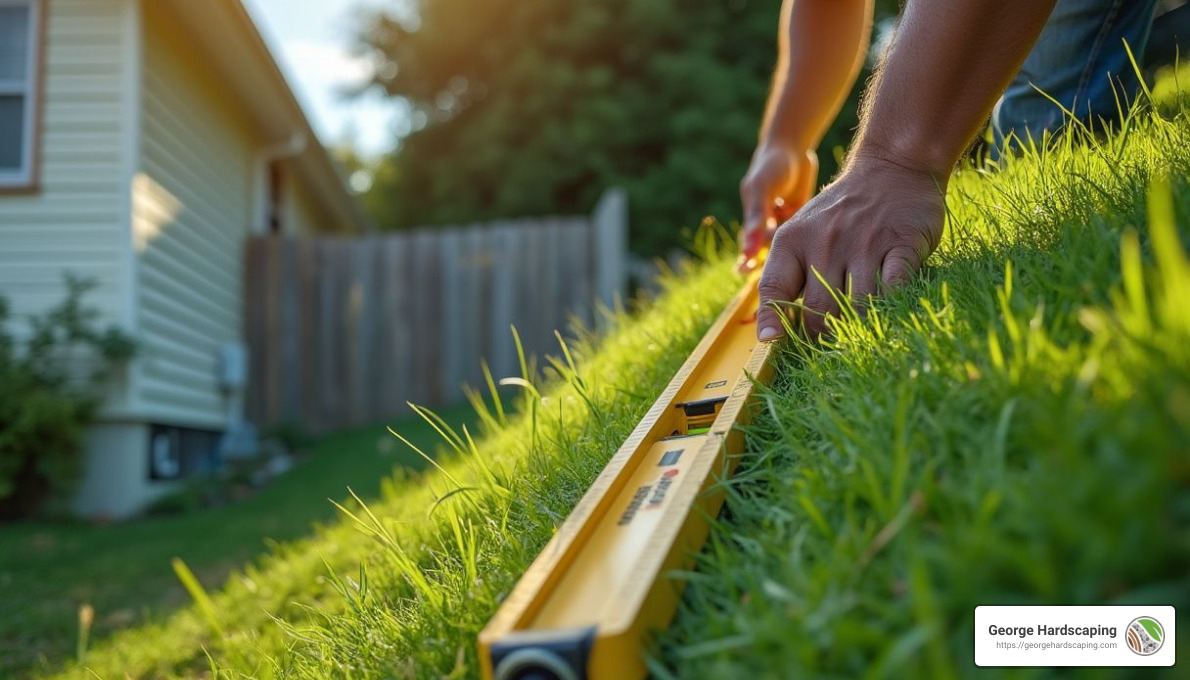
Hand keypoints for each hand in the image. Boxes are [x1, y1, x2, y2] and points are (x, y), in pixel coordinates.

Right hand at [738, 145, 817, 271]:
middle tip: (770, 271)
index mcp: (752, 221)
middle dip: (769, 264)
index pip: (748, 248)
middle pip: (768, 253)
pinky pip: (804, 236)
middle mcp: (768, 225)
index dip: (747, 262)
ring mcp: (787, 223)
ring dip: (791, 252)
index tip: (745, 272)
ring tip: (795, 251)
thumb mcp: (761, 188)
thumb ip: (756, 216)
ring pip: (787, 247)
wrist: (794, 148)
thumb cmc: (771, 166)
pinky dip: (807, 239)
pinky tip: (814, 238)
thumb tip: (749, 247)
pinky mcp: (803, 219)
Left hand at [756, 155, 944, 339]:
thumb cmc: (841, 214)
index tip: (773, 343)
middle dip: (824, 335)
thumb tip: (771, 334)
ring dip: (859, 326)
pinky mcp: (902, 244)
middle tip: (833, 340)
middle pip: (818, 311)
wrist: (892, 168)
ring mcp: (865, 242)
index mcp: (793, 240)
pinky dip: (890, 306)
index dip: (773, 320)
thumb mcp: (801, 234)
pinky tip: (888, 309)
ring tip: (861, 330)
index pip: (774, 288)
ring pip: (857, 307)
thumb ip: (786, 277)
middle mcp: (825, 241)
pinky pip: (893, 289)